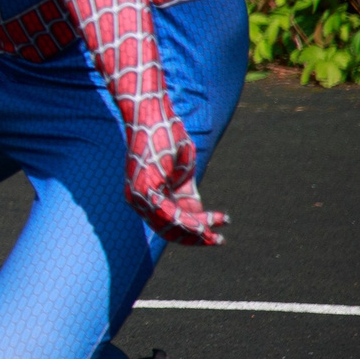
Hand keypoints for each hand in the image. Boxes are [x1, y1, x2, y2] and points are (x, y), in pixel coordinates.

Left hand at [124, 122, 226, 245]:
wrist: (155, 117)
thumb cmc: (168, 140)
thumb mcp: (182, 173)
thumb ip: (187, 196)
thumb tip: (198, 219)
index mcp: (148, 196)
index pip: (170, 222)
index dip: (195, 230)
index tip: (218, 232)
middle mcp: (138, 199)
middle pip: (169, 229)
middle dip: (196, 238)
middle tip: (220, 241)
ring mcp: (138, 195)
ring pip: (170, 224)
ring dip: (196, 232)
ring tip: (217, 236)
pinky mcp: (144, 188)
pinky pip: (167, 213)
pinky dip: (187, 222)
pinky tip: (205, 227)